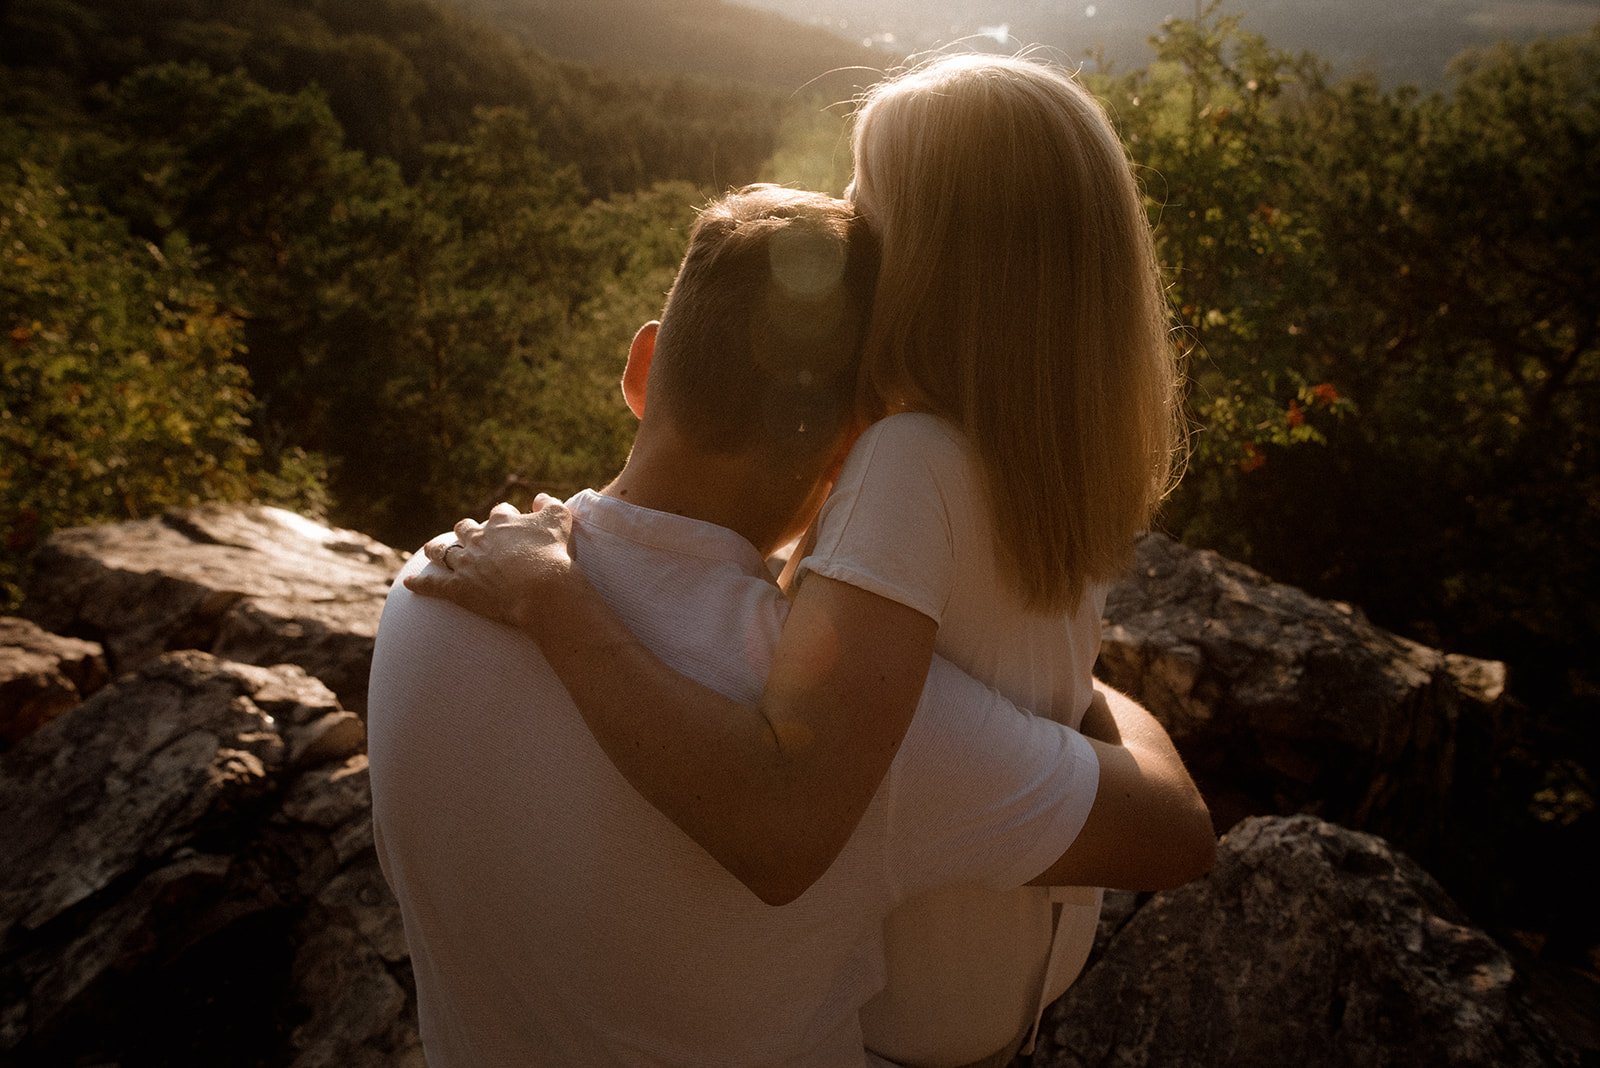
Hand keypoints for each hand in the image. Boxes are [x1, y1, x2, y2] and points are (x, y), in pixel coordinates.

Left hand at [403, 495, 576, 633]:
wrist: (541, 589)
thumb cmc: (553, 555)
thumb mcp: (560, 521)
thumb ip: (550, 505)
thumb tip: (541, 498)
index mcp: (502, 522)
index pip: (500, 513)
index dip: (504, 518)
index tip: (509, 523)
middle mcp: (479, 538)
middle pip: (465, 529)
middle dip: (466, 531)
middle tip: (469, 537)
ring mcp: (466, 563)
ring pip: (443, 551)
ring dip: (437, 549)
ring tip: (432, 550)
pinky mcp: (457, 588)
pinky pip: (433, 584)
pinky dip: (420, 584)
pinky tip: (410, 583)